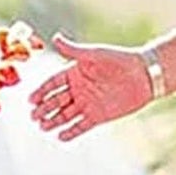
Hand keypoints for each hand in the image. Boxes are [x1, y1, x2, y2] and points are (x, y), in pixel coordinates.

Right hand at [28, 34, 154, 140]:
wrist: (144, 75)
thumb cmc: (120, 59)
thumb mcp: (94, 54)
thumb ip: (73, 50)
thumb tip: (55, 38)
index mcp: (74, 73)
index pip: (52, 84)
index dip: (41, 92)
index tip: (31, 100)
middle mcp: (78, 90)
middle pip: (55, 101)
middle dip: (44, 109)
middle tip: (34, 116)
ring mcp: (87, 104)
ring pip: (65, 115)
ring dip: (53, 121)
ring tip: (43, 127)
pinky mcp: (97, 116)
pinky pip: (80, 126)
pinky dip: (71, 132)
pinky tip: (60, 136)